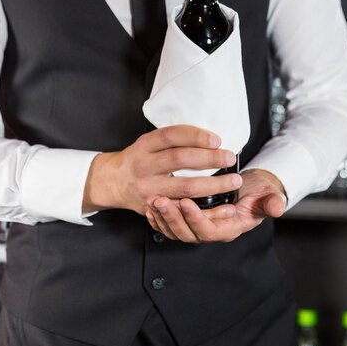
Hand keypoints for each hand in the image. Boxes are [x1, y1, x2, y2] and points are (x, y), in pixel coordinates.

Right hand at [82, 125, 241, 215]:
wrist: (113, 183)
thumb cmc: (138, 159)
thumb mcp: (148, 143)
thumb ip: (171, 140)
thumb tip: (208, 136)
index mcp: (144, 145)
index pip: (171, 136)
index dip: (195, 136)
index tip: (216, 139)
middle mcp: (144, 165)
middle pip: (179, 159)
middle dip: (209, 158)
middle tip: (229, 157)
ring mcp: (149, 188)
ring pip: (184, 187)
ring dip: (212, 185)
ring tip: (233, 181)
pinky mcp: (154, 208)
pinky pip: (183, 209)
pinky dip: (204, 209)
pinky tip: (221, 206)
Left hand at [146, 168, 286, 242]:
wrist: (250, 188)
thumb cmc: (258, 192)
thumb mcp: (269, 194)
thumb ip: (272, 202)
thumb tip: (278, 208)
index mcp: (229, 229)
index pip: (208, 230)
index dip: (195, 218)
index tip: (185, 200)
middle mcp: (211, 232)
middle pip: (186, 233)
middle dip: (171, 218)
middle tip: (159, 200)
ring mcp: (198, 228)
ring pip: (175, 231)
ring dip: (162, 217)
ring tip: (152, 201)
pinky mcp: (188, 221)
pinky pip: (169, 226)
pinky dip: (158, 219)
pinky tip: (149, 207)